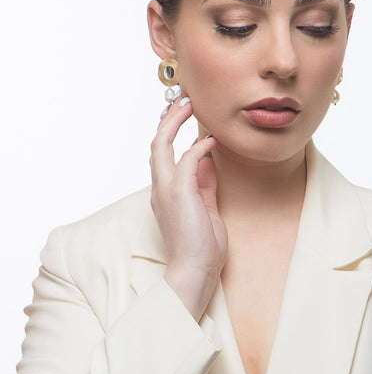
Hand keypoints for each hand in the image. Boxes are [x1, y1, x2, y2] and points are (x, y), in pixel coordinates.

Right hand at [149, 98, 227, 320]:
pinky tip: (211, 139)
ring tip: (189, 105)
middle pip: (156, 143)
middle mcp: (161, 188)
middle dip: (169, 119)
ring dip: (174, 123)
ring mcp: (167, 190)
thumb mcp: (206, 209)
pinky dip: (198, 146)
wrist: (195, 273)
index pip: (162, 154)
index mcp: (165, 192)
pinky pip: (187, 161)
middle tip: (183, 100)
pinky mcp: (179, 194)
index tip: (182, 113)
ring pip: (160, 146)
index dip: (170, 130)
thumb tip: (209, 160)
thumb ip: (205, 184)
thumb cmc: (202, 247)